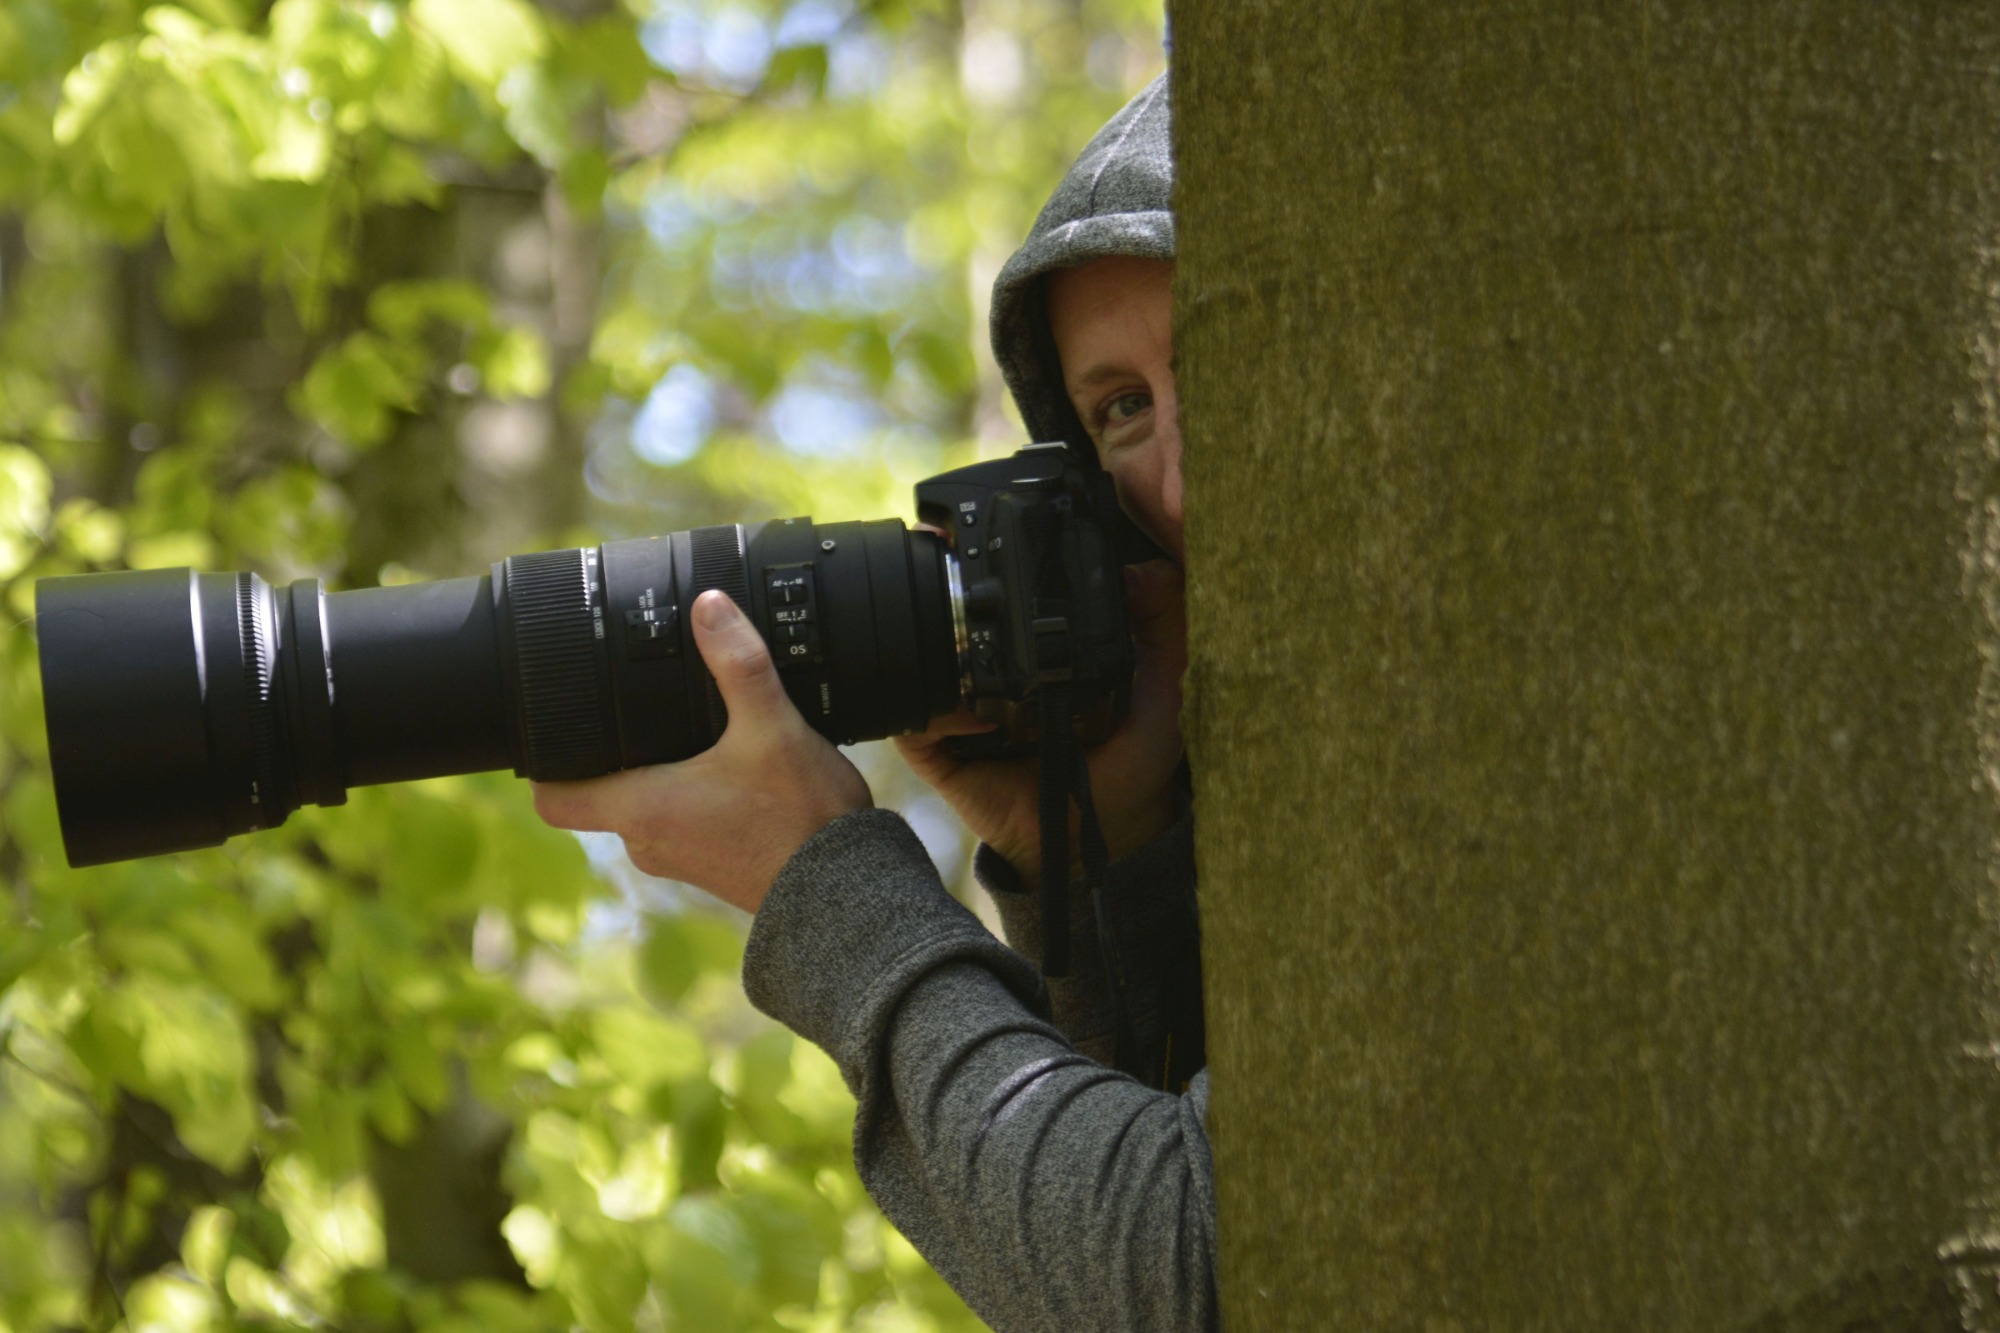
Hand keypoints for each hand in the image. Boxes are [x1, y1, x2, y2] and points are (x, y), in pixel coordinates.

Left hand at [533, 590, 871, 913]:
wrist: (846, 892)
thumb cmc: (802, 820)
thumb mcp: (773, 727)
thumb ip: (739, 663)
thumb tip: (709, 608)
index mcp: (643, 810)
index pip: (552, 800)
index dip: (544, 763)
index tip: (557, 729)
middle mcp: (649, 843)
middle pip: (600, 794)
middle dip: (616, 754)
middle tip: (637, 710)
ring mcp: (680, 860)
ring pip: (644, 809)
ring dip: (660, 776)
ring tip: (694, 735)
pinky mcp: (713, 867)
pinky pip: (682, 825)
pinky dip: (693, 798)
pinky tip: (731, 770)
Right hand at [894, 561, 1185, 885]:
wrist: (1099, 839)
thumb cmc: (1129, 763)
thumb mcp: (1160, 686)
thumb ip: (1164, 627)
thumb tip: (1149, 571)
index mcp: (1032, 652)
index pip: (1000, 600)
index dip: (991, 571)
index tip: (997, 548)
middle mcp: (986, 676)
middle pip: (946, 623)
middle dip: (947, 600)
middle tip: (963, 583)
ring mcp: (955, 714)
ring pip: (917, 666)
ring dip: (931, 648)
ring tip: (962, 643)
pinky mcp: (936, 755)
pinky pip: (913, 723)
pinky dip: (935, 713)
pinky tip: (976, 716)